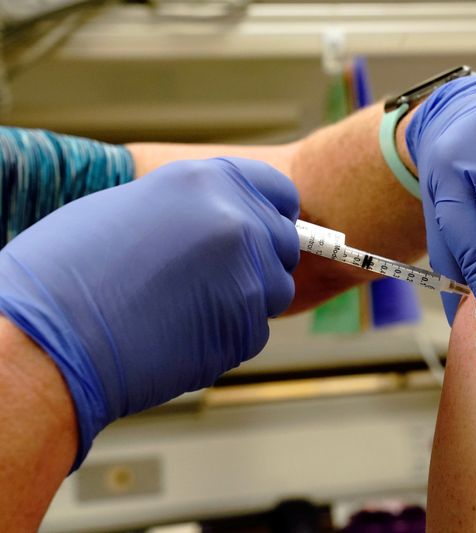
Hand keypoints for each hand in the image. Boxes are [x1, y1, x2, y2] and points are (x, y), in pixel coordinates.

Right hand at [0, 157, 298, 466]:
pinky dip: (228, 336)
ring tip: (185, 306)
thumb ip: (191, 209)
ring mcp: (248, 275)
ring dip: (245, 300)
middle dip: (259, 261)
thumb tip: (221, 221)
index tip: (263, 228)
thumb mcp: (133, 208)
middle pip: (283, 244)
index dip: (272, 213)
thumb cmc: (69, 272)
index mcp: (207, 180)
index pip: (277, 191)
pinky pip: (255, 331)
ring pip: (274, 290)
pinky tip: (181, 334)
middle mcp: (237, 221)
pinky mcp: (246, 327)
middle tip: (212, 278)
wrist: (51, 338)